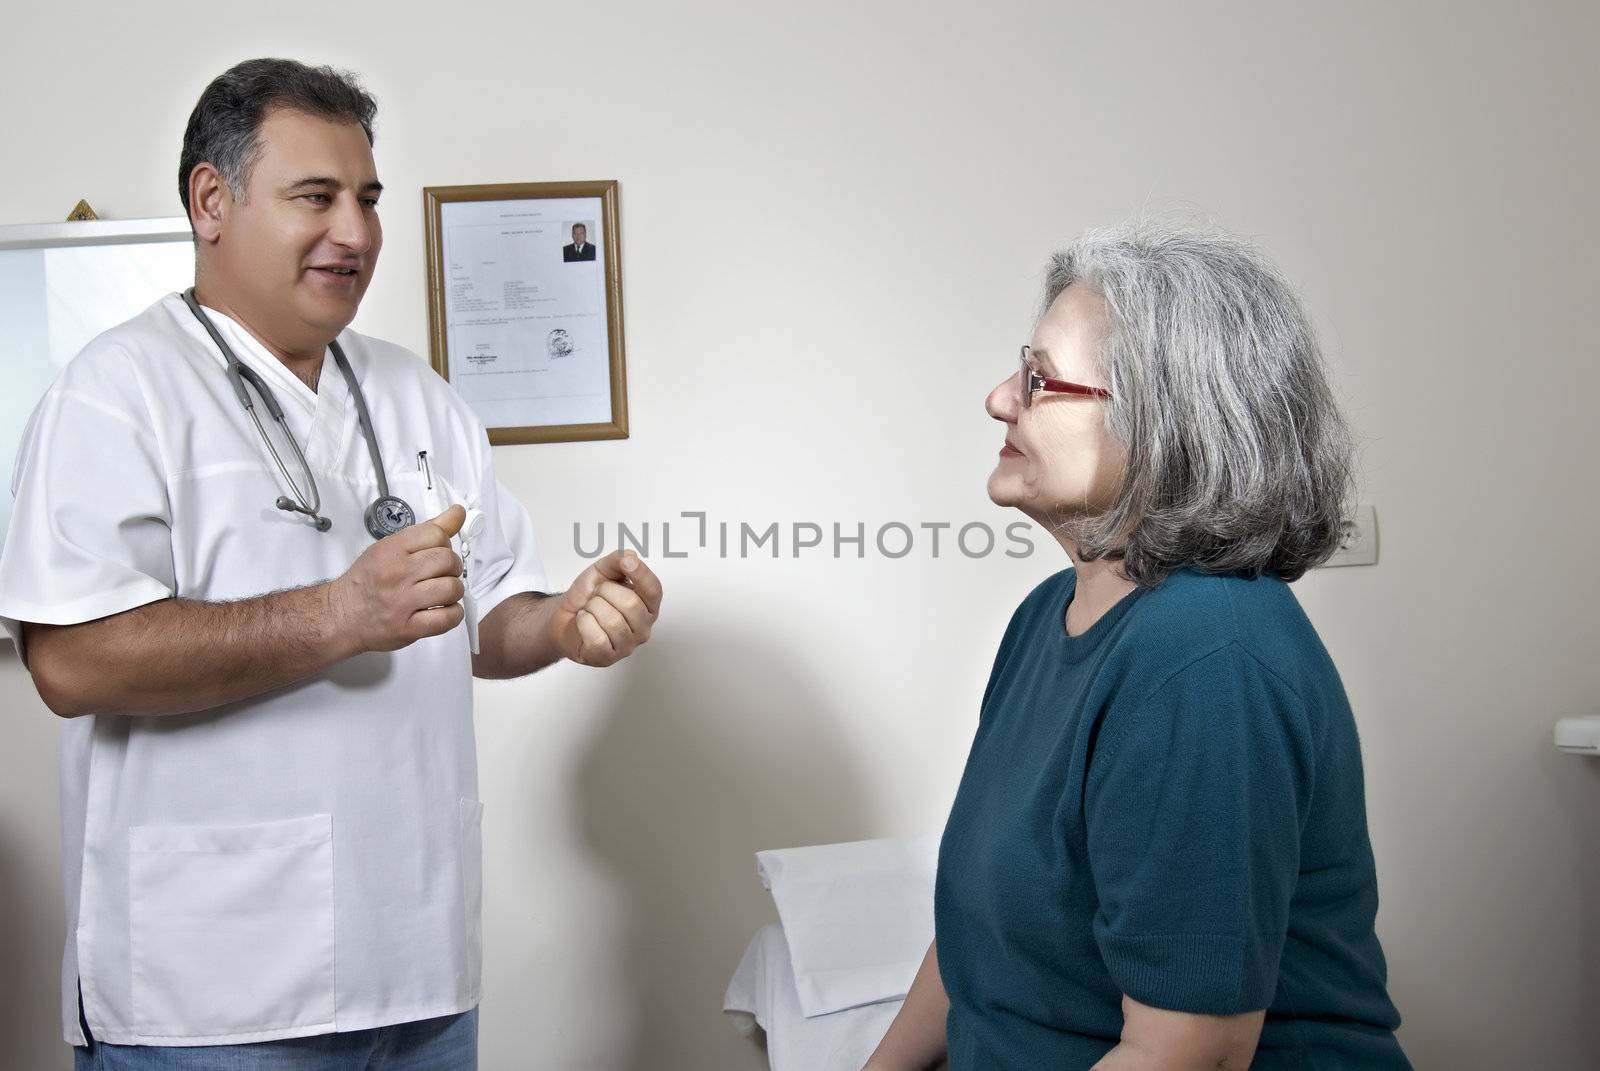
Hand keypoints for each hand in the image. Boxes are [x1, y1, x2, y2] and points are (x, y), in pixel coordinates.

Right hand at [329, 505, 466, 652]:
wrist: (341, 615)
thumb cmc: (367, 582)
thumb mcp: (390, 547)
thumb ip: (427, 531)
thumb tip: (457, 513)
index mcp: (391, 550)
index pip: (436, 535)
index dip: (444, 543)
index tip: (437, 552)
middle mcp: (396, 574)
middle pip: (447, 560)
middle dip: (452, 567)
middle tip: (442, 574)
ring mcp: (402, 602)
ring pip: (451, 588)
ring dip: (454, 591)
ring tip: (442, 593)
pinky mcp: (408, 627)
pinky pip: (447, 618)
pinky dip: (453, 615)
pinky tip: (443, 610)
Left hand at [547, 551, 661, 666]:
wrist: (564, 617)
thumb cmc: (588, 597)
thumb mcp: (602, 572)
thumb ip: (617, 561)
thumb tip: (630, 557)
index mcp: (647, 605)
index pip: (654, 590)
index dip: (641, 574)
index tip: (627, 562)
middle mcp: (643, 627)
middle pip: (630, 604)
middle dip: (604, 593)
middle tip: (596, 595)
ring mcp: (628, 645)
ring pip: (612, 621)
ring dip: (592, 609)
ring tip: (590, 610)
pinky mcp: (608, 658)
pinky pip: (597, 637)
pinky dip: (583, 623)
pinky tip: (584, 622)